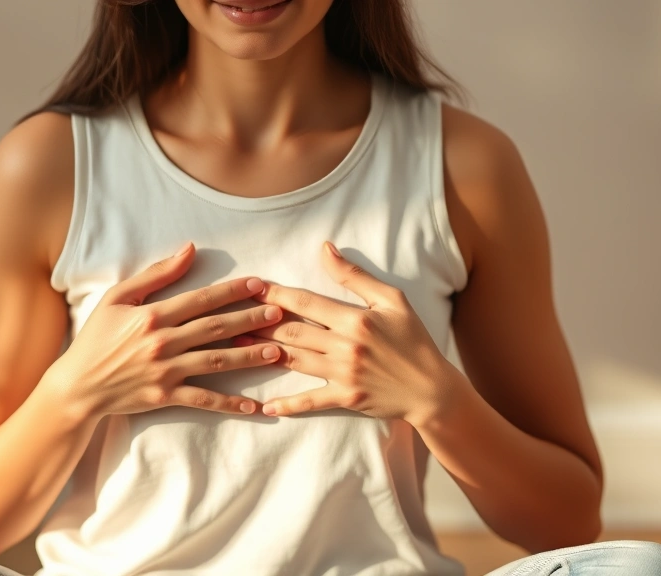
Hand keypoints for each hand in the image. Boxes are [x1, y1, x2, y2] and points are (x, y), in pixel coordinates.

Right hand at [53, 241, 283, 417]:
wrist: (77, 385)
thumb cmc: (96, 338)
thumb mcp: (118, 298)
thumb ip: (156, 275)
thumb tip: (189, 250)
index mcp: (153, 315)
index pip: (201, 299)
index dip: (233, 291)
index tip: (260, 285)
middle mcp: (162, 342)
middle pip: (215, 328)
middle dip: (250, 319)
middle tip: (279, 314)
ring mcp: (165, 371)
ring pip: (216, 361)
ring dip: (249, 356)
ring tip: (277, 351)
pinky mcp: (164, 397)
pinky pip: (203, 400)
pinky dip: (229, 404)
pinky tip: (254, 407)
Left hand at [234, 241, 457, 423]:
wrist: (432, 388)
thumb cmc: (413, 340)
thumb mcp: (392, 300)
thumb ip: (355, 276)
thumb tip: (325, 249)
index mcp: (355, 319)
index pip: (305, 303)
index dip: (275, 295)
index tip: (250, 287)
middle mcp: (345, 346)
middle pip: (291, 332)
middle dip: (258, 323)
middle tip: (228, 317)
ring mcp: (344, 375)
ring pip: (294, 361)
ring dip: (262, 354)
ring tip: (234, 347)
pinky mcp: (346, 399)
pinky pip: (311, 401)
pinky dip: (288, 405)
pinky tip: (265, 406)